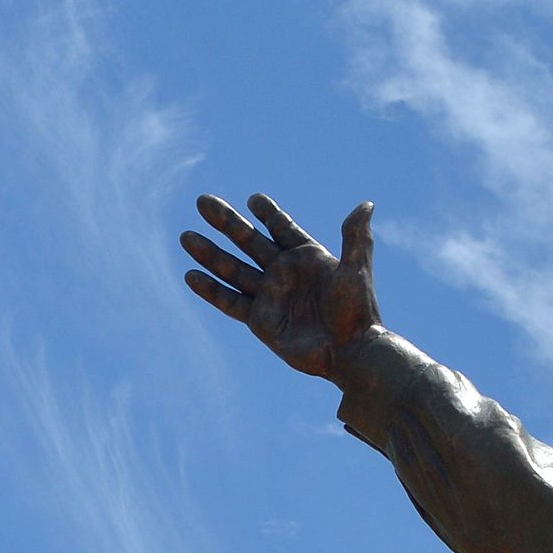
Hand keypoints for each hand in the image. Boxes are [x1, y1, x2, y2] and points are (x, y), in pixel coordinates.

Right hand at [180, 193, 380, 379]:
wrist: (350, 352)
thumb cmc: (357, 312)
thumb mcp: (356, 271)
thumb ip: (356, 238)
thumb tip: (367, 205)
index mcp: (308, 257)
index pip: (282, 228)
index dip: (269, 214)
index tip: (254, 199)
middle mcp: (285, 273)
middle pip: (249, 241)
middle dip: (227, 222)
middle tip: (203, 201)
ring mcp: (270, 295)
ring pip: (233, 269)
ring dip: (210, 253)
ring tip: (186, 237)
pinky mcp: (260, 320)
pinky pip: (230, 301)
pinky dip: (211, 290)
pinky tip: (191, 275)